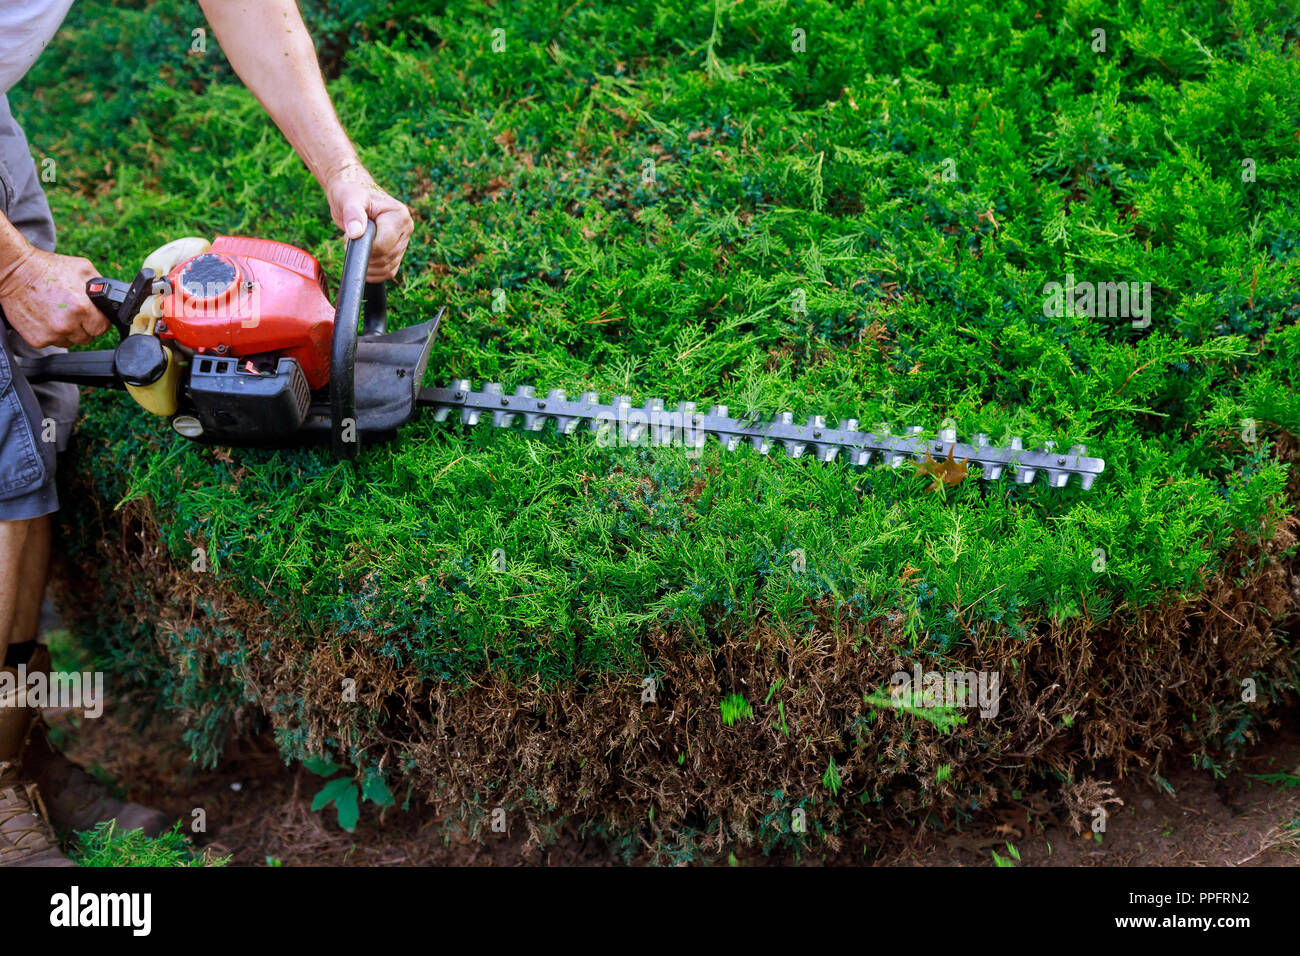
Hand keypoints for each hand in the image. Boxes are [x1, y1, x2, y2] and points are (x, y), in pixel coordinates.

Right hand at [0, 246, 108, 347]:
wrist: (15, 272)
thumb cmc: (47, 269)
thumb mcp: (83, 269)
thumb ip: (101, 287)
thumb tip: (112, 298)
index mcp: (82, 309)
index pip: (102, 328)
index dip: (98, 321)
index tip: (92, 316)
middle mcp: (67, 324)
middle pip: (87, 338)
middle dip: (84, 327)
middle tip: (73, 313)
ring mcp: (51, 334)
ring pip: (70, 342)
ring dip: (68, 332)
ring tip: (58, 313)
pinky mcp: (37, 340)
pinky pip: (53, 343)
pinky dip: (51, 334)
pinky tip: (46, 318)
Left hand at [323, 163, 413, 281]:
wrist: (352, 192)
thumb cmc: (350, 191)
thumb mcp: (348, 198)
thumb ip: (352, 213)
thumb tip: (355, 233)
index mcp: (399, 216)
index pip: (384, 246)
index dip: (365, 247)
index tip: (350, 236)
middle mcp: (406, 229)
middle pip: (386, 259)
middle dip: (364, 254)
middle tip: (350, 238)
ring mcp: (403, 242)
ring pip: (387, 268)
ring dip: (367, 263)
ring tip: (357, 242)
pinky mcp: (397, 252)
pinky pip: (388, 271)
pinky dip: (373, 272)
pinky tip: (361, 257)